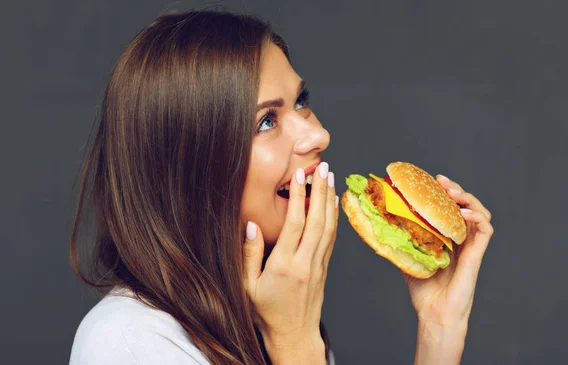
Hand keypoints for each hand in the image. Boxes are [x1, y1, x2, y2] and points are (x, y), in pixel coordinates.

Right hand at [243, 162, 337, 363]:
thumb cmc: (266, 312)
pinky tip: (334, 203)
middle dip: (320, 190)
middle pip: (317, 220)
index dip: (298, 197)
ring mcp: (318, 265)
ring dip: (330, 200)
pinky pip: (332, 238)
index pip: (295, 224)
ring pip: (328, 227)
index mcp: (284, 265)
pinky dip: (334, 218)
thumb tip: (250, 225)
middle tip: (322, 167)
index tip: (299, 175)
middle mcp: (305, 262)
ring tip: (331, 177)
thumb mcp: (247, 286)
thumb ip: (249, 254)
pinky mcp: (324, 268)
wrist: (293, 335)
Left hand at [403, 174, 493, 330]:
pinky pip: (485, 230)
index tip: (433, 180)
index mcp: (447, 238)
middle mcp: (460, 240)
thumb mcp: (407, 258)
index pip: (451, 208)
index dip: (446, 192)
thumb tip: (379, 226)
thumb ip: (400, 242)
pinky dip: (477, 217)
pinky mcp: (476, 255)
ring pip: (480, 213)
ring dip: (469, 199)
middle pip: (466, 206)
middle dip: (456, 190)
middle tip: (442, 182)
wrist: (433, 313)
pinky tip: (463, 213)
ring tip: (454, 194)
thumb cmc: (423, 290)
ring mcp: (470, 247)